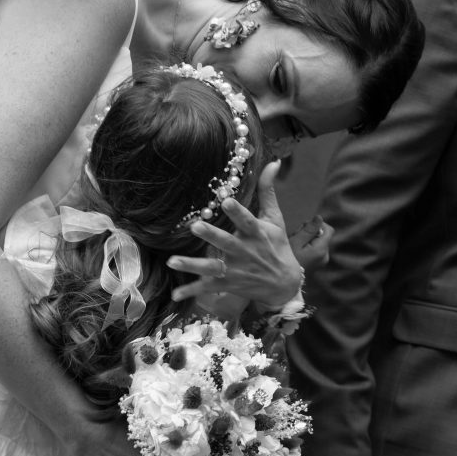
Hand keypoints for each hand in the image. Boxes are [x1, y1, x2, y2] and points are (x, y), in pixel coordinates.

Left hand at [167, 161, 302, 307]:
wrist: (284, 285)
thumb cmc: (277, 246)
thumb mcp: (276, 219)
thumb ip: (268, 191)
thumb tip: (274, 161)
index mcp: (256, 234)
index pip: (247, 221)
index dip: (237, 212)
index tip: (227, 200)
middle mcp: (244, 252)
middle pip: (226, 243)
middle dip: (211, 236)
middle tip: (195, 226)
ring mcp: (235, 270)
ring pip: (211, 268)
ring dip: (192, 265)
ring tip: (172, 261)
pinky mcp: (227, 284)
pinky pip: (207, 288)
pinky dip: (191, 291)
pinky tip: (174, 294)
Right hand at [289, 215, 333, 271]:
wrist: (283, 278)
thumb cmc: (288, 258)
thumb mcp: (296, 242)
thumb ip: (309, 229)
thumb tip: (319, 217)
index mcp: (321, 250)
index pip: (329, 230)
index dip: (319, 225)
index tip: (305, 227)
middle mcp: (325, 255)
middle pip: (323, 235)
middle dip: (310, 232)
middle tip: (296, 236)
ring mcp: (322, 260)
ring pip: (319, 241)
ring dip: (308, 238)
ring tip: (295, 244)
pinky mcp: (318, 263)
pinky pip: (316, 248)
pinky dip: (308, 245)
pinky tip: (298, 250)